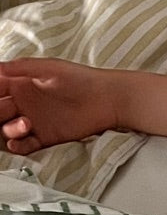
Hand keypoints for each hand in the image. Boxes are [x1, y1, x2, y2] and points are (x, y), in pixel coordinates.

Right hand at [0, 58, 118, 154]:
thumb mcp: (48, 69)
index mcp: (20, 84)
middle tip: (6, 110)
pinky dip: (18, 146)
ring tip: (26, 124)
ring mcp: (34, 122)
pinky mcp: (46, 138)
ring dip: (9, 129)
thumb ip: (20, 68)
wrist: (108, 100)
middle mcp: (23, 103)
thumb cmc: (81, 79)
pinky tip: (17, 144)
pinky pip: (25, 145)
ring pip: (8, 129)